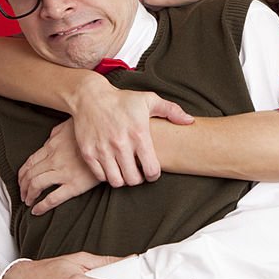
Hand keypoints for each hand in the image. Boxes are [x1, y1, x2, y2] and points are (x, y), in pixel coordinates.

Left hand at [19, 118, 99, 214]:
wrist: (110, 141)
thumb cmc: (92, 131)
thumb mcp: (70, 126)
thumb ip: (56, 134)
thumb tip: (48, 141)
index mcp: (52, 146)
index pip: (30, 162)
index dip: (22, 173)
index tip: (21, 180)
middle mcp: (54, 159)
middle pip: (30, 174)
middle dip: (23, 186)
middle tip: (23, 194)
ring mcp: (63, 172)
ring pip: (36, 185)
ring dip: (29, 195)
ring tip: (28, 201)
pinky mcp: (75, 185)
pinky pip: (53, 198)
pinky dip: (42, 206)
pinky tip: (36, 211)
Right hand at [70, 81, 194, 186]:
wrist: (89, 97)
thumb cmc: (122, 100)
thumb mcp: (148, 100)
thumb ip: (171, 110)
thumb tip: (190, 121)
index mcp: (139, 134)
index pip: (152, 170)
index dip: (154, 175)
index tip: (151, 171)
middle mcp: (121, 144)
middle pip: (134, 180)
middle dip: (139, 179)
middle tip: (138, 173)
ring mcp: (103, 149)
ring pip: (116, 181)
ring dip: (123, 179)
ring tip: (125, 171)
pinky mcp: (88, 152)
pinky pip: (100, 176)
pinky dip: (107, 175)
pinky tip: (111, 166)